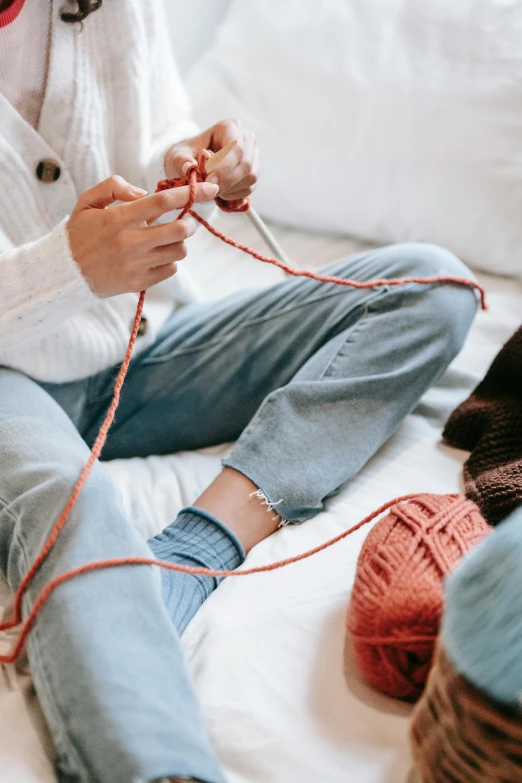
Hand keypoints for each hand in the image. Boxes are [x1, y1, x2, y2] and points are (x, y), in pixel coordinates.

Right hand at [67, 175, 217, 296]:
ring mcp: (135, 265)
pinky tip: (156, 255)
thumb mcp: (87, 202)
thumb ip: (114, 187)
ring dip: (179, 242)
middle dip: (189, 223)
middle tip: (185, 220)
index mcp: (118, 219)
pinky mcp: (139, 283)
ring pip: (178, 251)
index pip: (161, 202)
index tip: (209, 189)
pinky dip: (169, 261)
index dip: (189, 194)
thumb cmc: (79, 233)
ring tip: (166, 239)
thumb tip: (143, 192)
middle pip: (178, 230)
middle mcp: (129, 243)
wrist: (65, 273)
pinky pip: (170, 270)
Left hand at [165, 119, 258, 201]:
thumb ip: (182, 162)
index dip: (224, 167)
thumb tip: (189, 168)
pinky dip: (234, 194)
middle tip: (208, 190)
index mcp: (229, 127)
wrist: (194, 162)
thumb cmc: (187, 155)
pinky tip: (220, 192)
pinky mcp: (253, 172)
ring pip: (250, 177)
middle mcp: (246, 139)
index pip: (235, 147)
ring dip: (230, 189)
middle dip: (226, 181)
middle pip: (245, 164)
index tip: (209, 181)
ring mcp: (252, 156)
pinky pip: (249, 188)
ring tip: (212, 189)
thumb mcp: (178, 156)